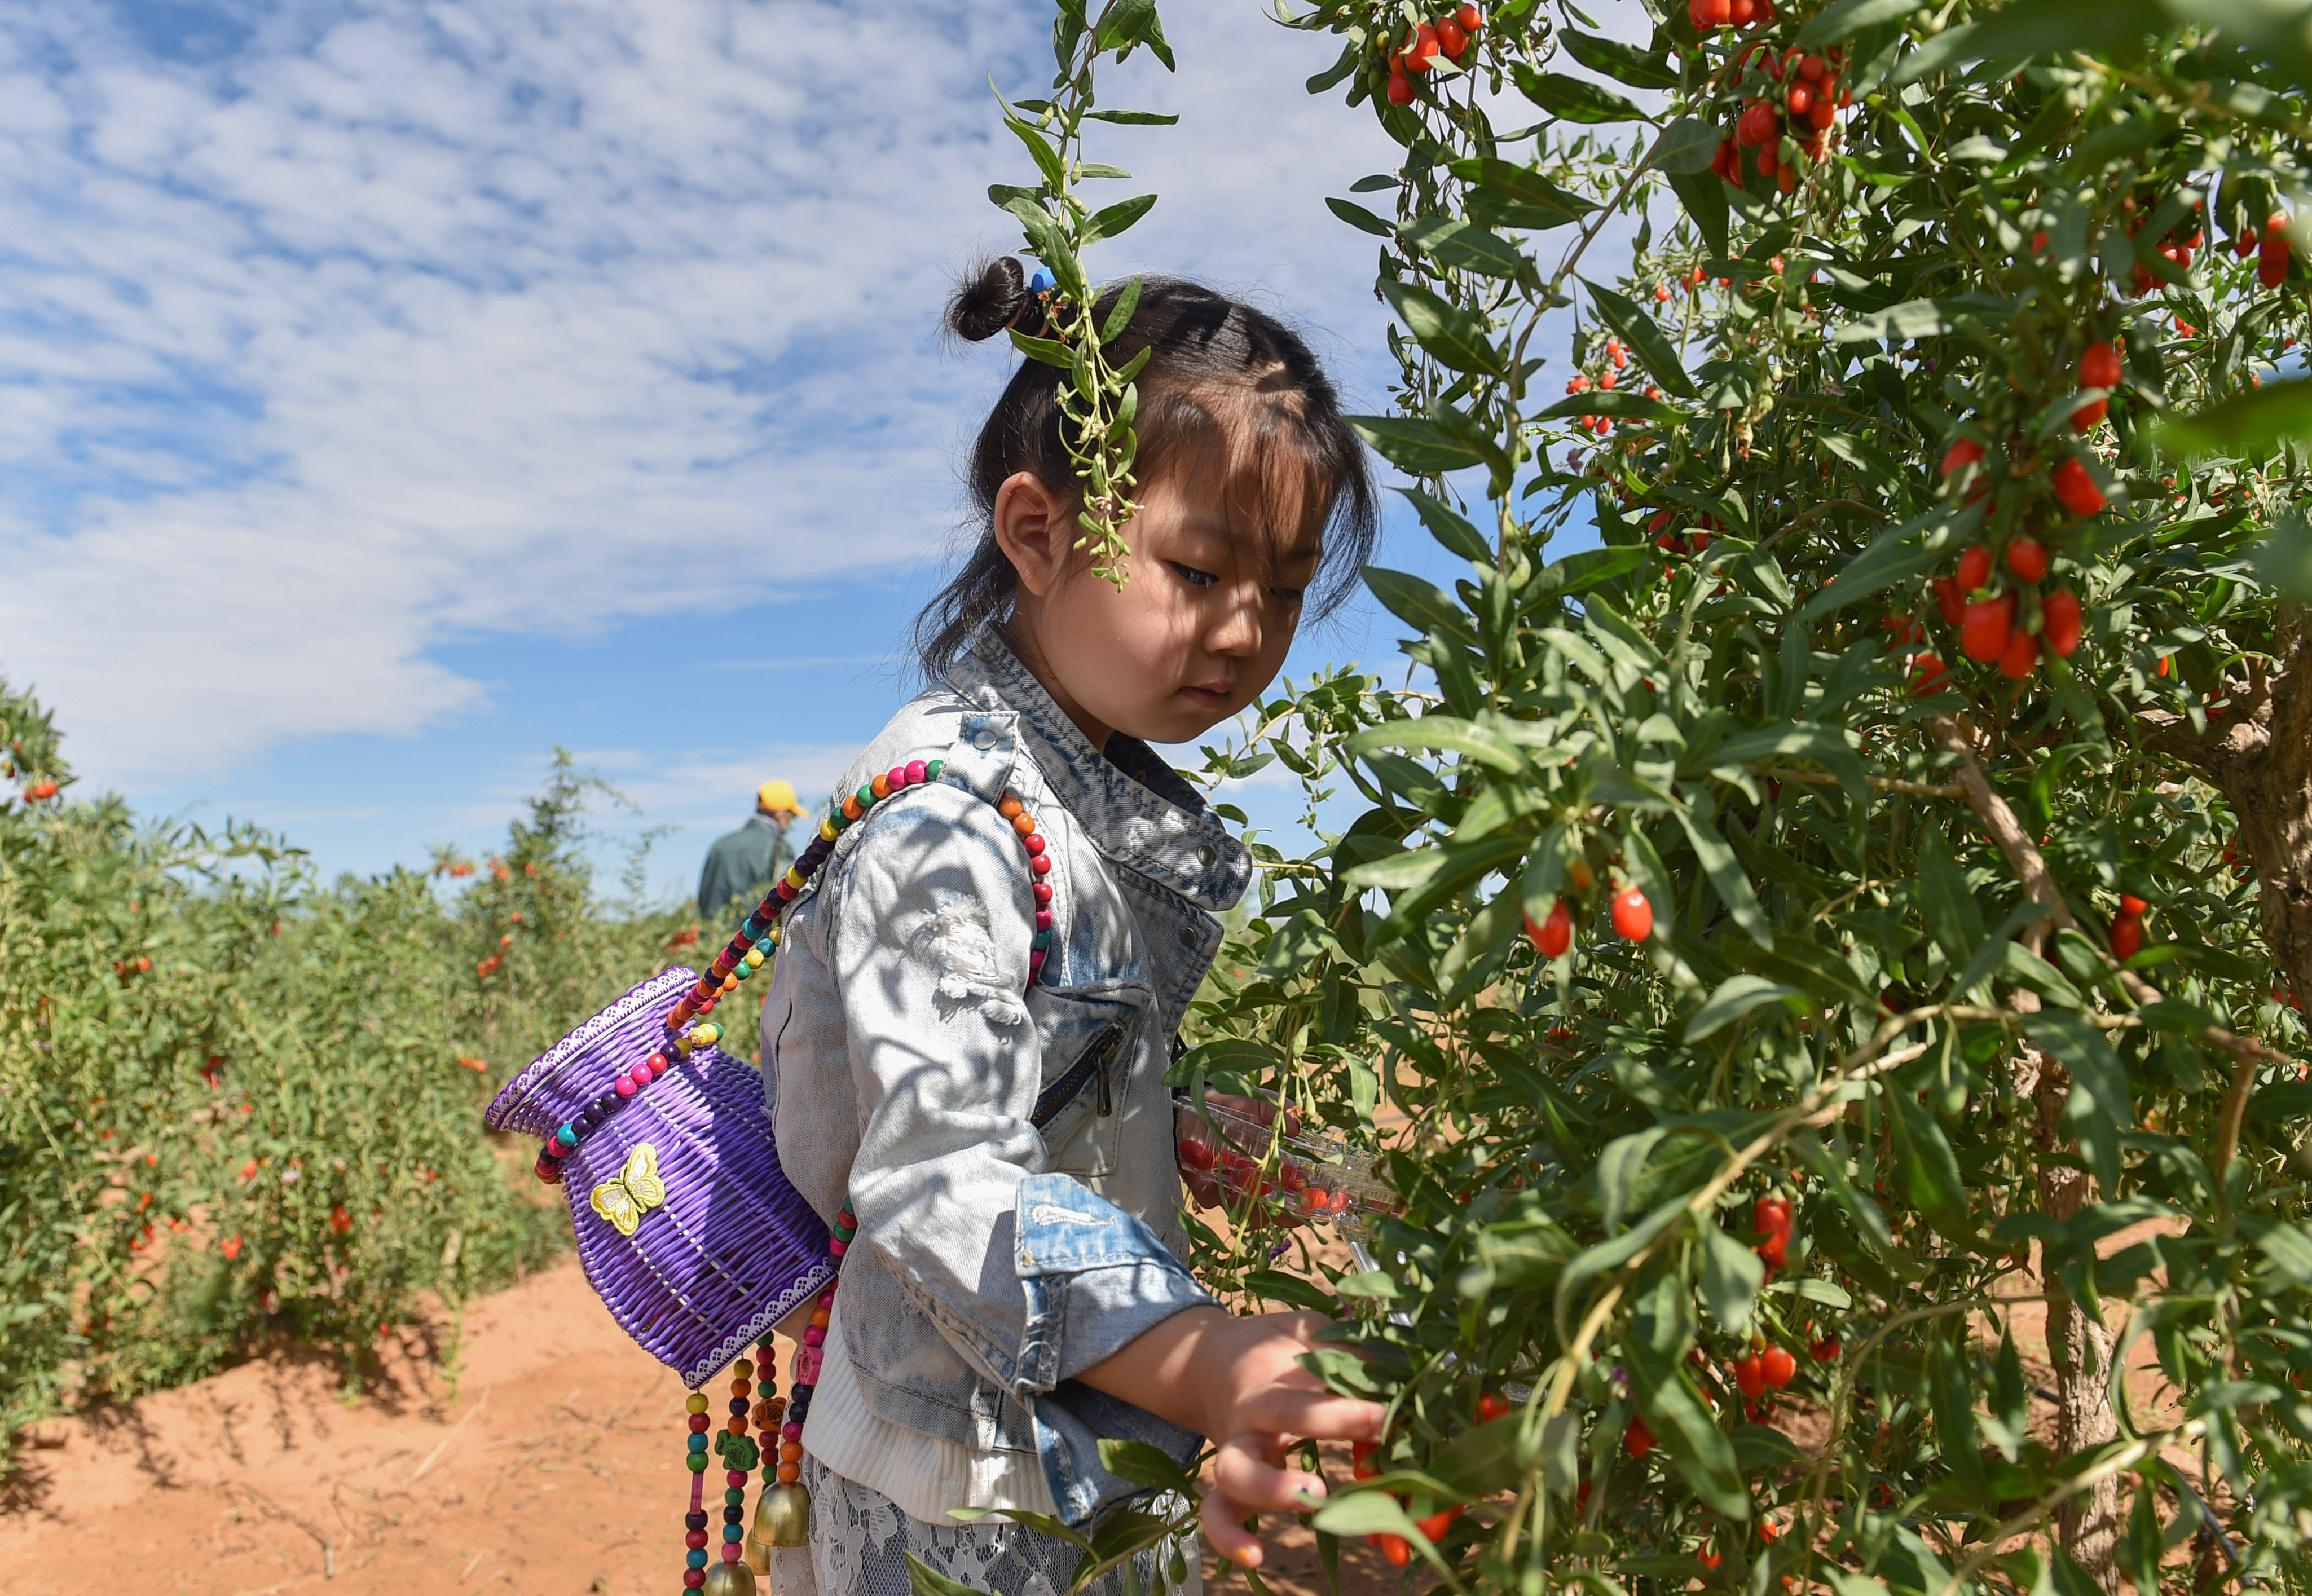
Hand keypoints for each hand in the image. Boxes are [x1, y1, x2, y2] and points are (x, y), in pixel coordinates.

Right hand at [1078, 1307, 1384, 1570]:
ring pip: (1233, 1478)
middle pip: (1261, 1438)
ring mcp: (1236, 1451)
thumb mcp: (1313, 1333)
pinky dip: (1230, 1537)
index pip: (1300, 1403)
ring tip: (1312, 1503)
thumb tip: (1403, 1375)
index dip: (1342, 1415)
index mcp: (1270, 1383)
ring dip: (1270, 1495)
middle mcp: (1250, 1419)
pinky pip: (1218, 1511)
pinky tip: (1257, 1558)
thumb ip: (1351, 1352)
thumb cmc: (1281, 1346)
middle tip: (1325, 1484)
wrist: (1213, 1357)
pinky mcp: (1231, 1482)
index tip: (1386, 1422)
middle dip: (1292, 1460)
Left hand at [1175, 1093, 1305, 1218]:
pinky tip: (1215, 1185)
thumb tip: (1297, 1126)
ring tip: (1249, 1195)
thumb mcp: (1254, 1101)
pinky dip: (1213, 1193)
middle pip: (1268, 1211)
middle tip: (1284, 1210)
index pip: (1291, 1194)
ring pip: (1239, 1210)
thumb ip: (1275, 1110)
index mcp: (1269, 1167)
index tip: (1314, 1205)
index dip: (1303, 1205)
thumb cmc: (1230, 1104)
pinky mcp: (1201, 1185)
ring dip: (1246, 1206)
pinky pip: (1208, 1197)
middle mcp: (1249, 1182)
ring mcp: (1226, 1187)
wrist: (1192, 1101)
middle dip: (1278, 1215)